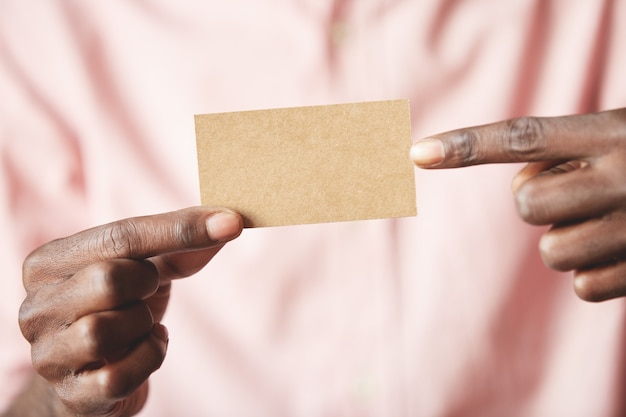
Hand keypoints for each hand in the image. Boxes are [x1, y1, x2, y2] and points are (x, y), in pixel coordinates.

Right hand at [18, 207, 242, 415]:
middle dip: (145, 287)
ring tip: (140, 327)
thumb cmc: (120, 310)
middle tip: (146, 294)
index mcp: (49, 263)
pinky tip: (142, 353)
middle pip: (109, 279)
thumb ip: (181, 245)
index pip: (120, 236)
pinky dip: (146, 361)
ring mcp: (46, 354)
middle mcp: (35, 306)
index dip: (181, 229)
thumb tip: (229, 222)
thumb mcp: (146, 270)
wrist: (92, 378)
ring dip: (143, 328)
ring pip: (106, 331)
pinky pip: (118, 377)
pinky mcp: (69, 395)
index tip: (231, 223)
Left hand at [411, 108, 625, 301]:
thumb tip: (520, 192)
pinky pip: (584, 286)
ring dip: (568, 241)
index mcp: (610, 133)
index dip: (467, 145)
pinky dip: (594, 272)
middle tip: (574, 195)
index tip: (416, 153)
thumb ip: (567, 149)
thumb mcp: (617, 134)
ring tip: (607, 223)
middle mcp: (623, 177)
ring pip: (552, 253)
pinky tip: (621, 251)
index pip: (524, 137)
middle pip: (526, 204)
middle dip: (537, 204)